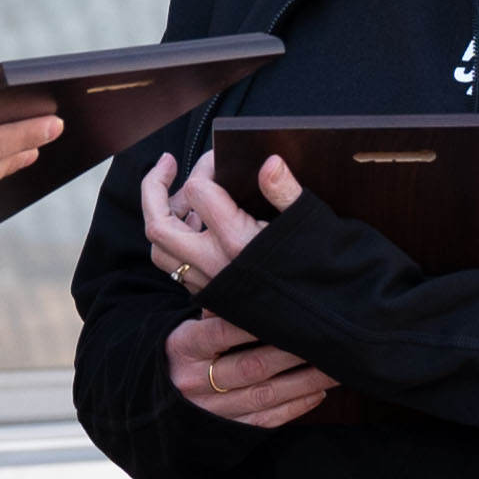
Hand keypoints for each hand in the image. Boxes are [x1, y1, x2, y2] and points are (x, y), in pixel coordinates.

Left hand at [140, 148, 305, 296]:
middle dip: (153, 189)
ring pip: (161, 251)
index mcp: (237, 241)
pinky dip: (176, 242)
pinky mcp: (212, 297)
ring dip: (162, 219)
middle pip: (158, 225)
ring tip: (183, 197)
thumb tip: (269, 162)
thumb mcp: (308, 223)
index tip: (220, 158)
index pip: (197, 191)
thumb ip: (284, 190)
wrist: (324, 320)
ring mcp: (209, 283)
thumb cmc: (320, 271)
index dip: (204, 166)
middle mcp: (215, 264)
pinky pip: (177, 269)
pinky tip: (197, 227)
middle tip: (167, 164)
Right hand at [165, 314, 330, 428]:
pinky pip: (265, 421)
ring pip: (264, 395)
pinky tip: (319, 393)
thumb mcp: (186, 325)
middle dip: (293, 353)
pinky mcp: (227, 432)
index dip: (254, 323)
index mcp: (182, 348)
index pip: (222, 332)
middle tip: (326, 338)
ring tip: (335, 366)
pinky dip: (295, 407)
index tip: (290, 311)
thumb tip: (251, 280)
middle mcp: (194, 381)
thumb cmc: (184, 351)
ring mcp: (211, 410)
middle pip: (251, 366)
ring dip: (304, 381)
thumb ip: (217, 308)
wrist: (154, 397)